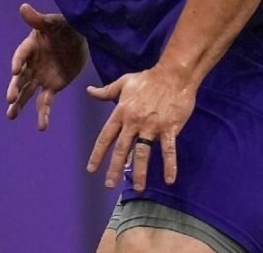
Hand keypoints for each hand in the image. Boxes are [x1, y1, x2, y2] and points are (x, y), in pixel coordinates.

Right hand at [5, 3, 87, 129]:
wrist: (78, 38)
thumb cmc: (63, 27)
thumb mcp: (53, 22)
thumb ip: (38, 19)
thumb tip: (23, 7)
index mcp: (29, 47)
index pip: (21, 55)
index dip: (17, 62)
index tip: (14, 71)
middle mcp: (31, 65)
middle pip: (20, 78)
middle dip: (15, 88)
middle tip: (9, 99)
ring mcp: (40, 77)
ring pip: (27, 93)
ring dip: (19, 105)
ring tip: (11, 116)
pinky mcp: (52, 87)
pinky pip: (45, 101)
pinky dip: (43, 113)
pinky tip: (42, 126)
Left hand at [84, 67, 195, 191]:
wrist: (173, 75)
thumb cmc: (148, 79)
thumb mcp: (124, 82)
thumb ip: (106, 91)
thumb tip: (89, 91)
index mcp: (121, 112)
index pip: (106, 136)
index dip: (98, 154)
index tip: (91, 169)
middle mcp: (134, 122)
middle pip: (121, 149)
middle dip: (114, 168)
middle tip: (109, 185)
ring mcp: (151, 126)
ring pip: (142, 153)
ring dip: (139, 172)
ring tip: (138, 188)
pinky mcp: (169, 128)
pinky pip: (168, 150)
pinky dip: (169, 165)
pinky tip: (170, 180)